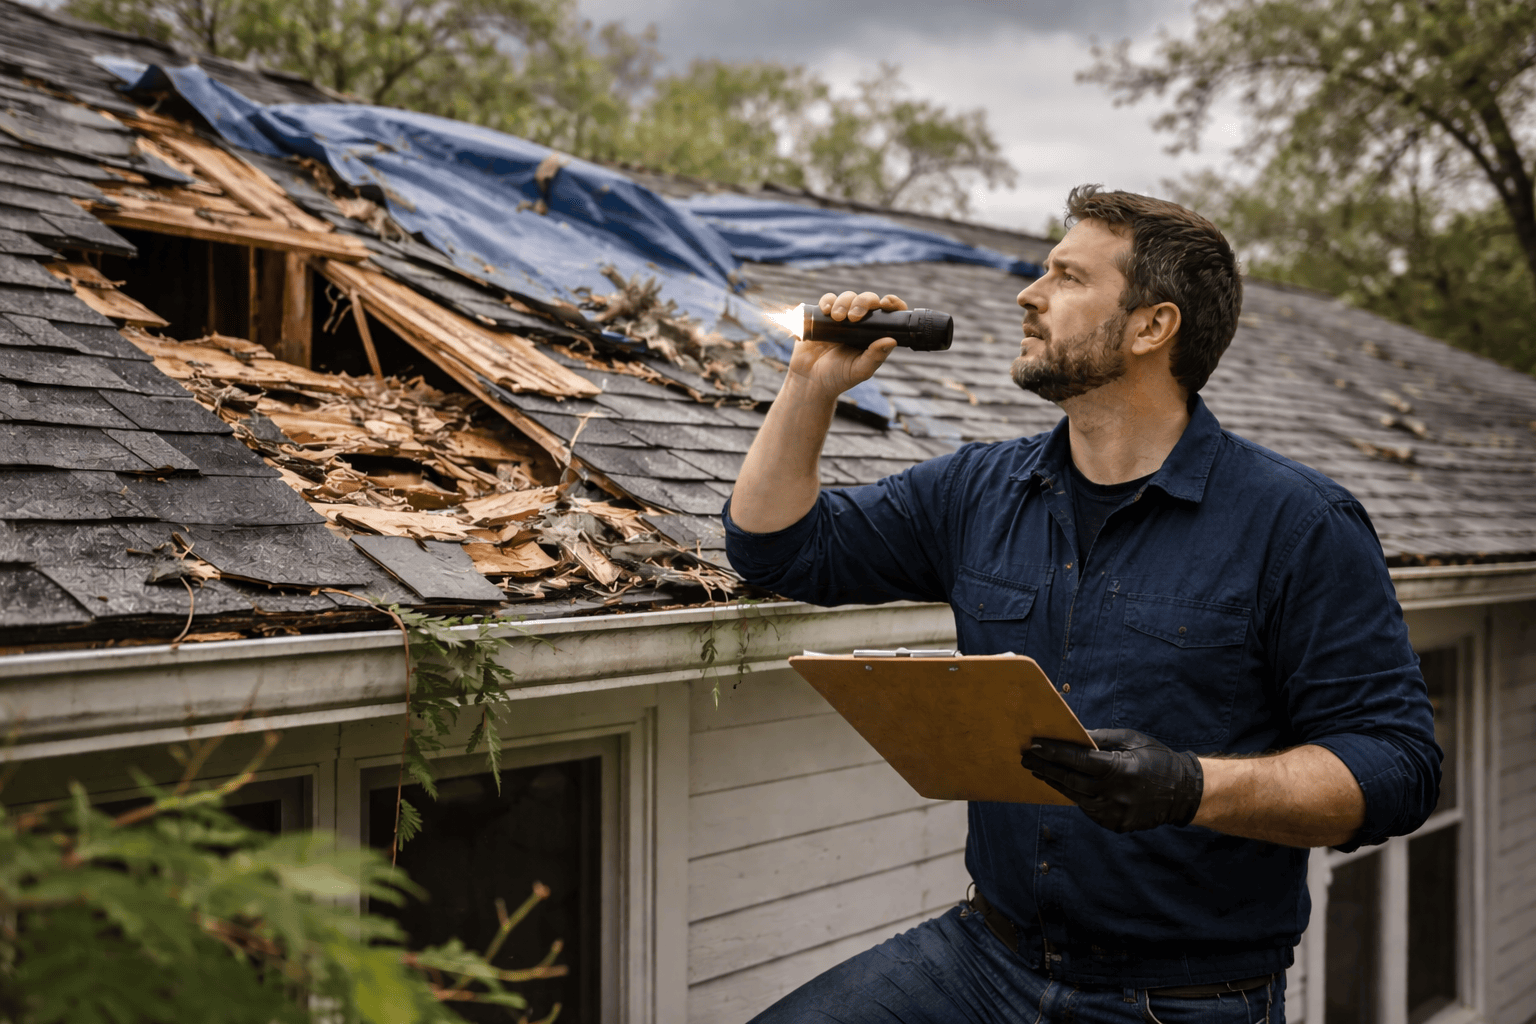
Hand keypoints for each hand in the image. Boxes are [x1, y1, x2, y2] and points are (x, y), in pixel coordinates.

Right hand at [785, 290, 906, 398]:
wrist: (809, 380)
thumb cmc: (838, 377)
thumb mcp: (859, 371)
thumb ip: (875, 357)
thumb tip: (892, 340)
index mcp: (873, 335)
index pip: (888, 314)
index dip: (892, 304)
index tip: (887, 303)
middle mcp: (859, 324)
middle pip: (867, 300)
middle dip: (863, 302)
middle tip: (854, 317)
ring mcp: (841, 319)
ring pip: (848, 297)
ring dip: (844, 302)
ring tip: (837, 318)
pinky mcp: (822, 317)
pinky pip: (827, 300)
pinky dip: (827, 301)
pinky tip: (825, 311)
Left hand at [1021, 728, 1203, 832]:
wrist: (1183, 793)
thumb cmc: (1155, 759)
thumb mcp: (1131, 740)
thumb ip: (1101, 738)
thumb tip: (1072, 735)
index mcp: (1119, 769)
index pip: (1077, 760)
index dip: (1053, 753)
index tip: (1033, 746)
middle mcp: (1114, 794)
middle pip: (1070, 781)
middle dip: (1045, 768)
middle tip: (1026, 760)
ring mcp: (1114, 813)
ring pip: (1075, 797)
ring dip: (1056, 783)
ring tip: (1039, 771)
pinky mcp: (1115, 825)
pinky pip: (1088, 809)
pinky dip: (1076, 796)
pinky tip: (1064, 786)